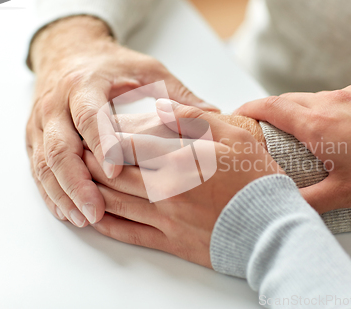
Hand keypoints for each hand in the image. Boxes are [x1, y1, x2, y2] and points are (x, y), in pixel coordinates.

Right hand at [26, 16, 217, 226]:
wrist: (69, 52)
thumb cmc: (111, 65)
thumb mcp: (145, 70)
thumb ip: (175, 93)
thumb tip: (213, 113)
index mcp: (84, 85)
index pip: (88, 116)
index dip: (100, 143)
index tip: (115, 171)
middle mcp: (56, 104)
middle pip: (59, 148)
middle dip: (76, 182)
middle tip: (95, 210)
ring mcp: (41, 122)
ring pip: (44, 163)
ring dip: (61, 193)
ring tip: (82, 218)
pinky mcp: (35, 137)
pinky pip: (37, 168)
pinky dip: (50, 192)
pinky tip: (66, 211)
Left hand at [84, 100, 281, 266]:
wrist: (273, 231)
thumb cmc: (258, 181)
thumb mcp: (235, 136)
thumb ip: (195, 119)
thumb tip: (162, 107)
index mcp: (181, 161)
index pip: (130, 143)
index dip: (108, 132)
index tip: (97, 124)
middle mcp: (166, 191)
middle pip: (114, 172)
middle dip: (90, 157)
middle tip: (77, 146)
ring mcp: (166, 220)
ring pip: (114, 202)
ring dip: (90, 188)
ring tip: (78, 175)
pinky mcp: (170, 242)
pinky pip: (128, 233)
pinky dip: (106, 223)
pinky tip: (94, 213)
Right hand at [235, 83, 350, 212]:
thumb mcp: (346, 193)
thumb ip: (310, 201)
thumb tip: (284, 206)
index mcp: (317, 124)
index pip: (270, 107)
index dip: (249, 108)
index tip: (238, 114)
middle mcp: (329, 102)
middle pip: (287, 99)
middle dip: (271, 110)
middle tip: (265, 127)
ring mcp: (350, 93)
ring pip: (313, 97)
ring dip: (302, 110)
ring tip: (305, 132)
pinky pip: (338, 96)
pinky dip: (329, 108)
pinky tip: (342, 126)